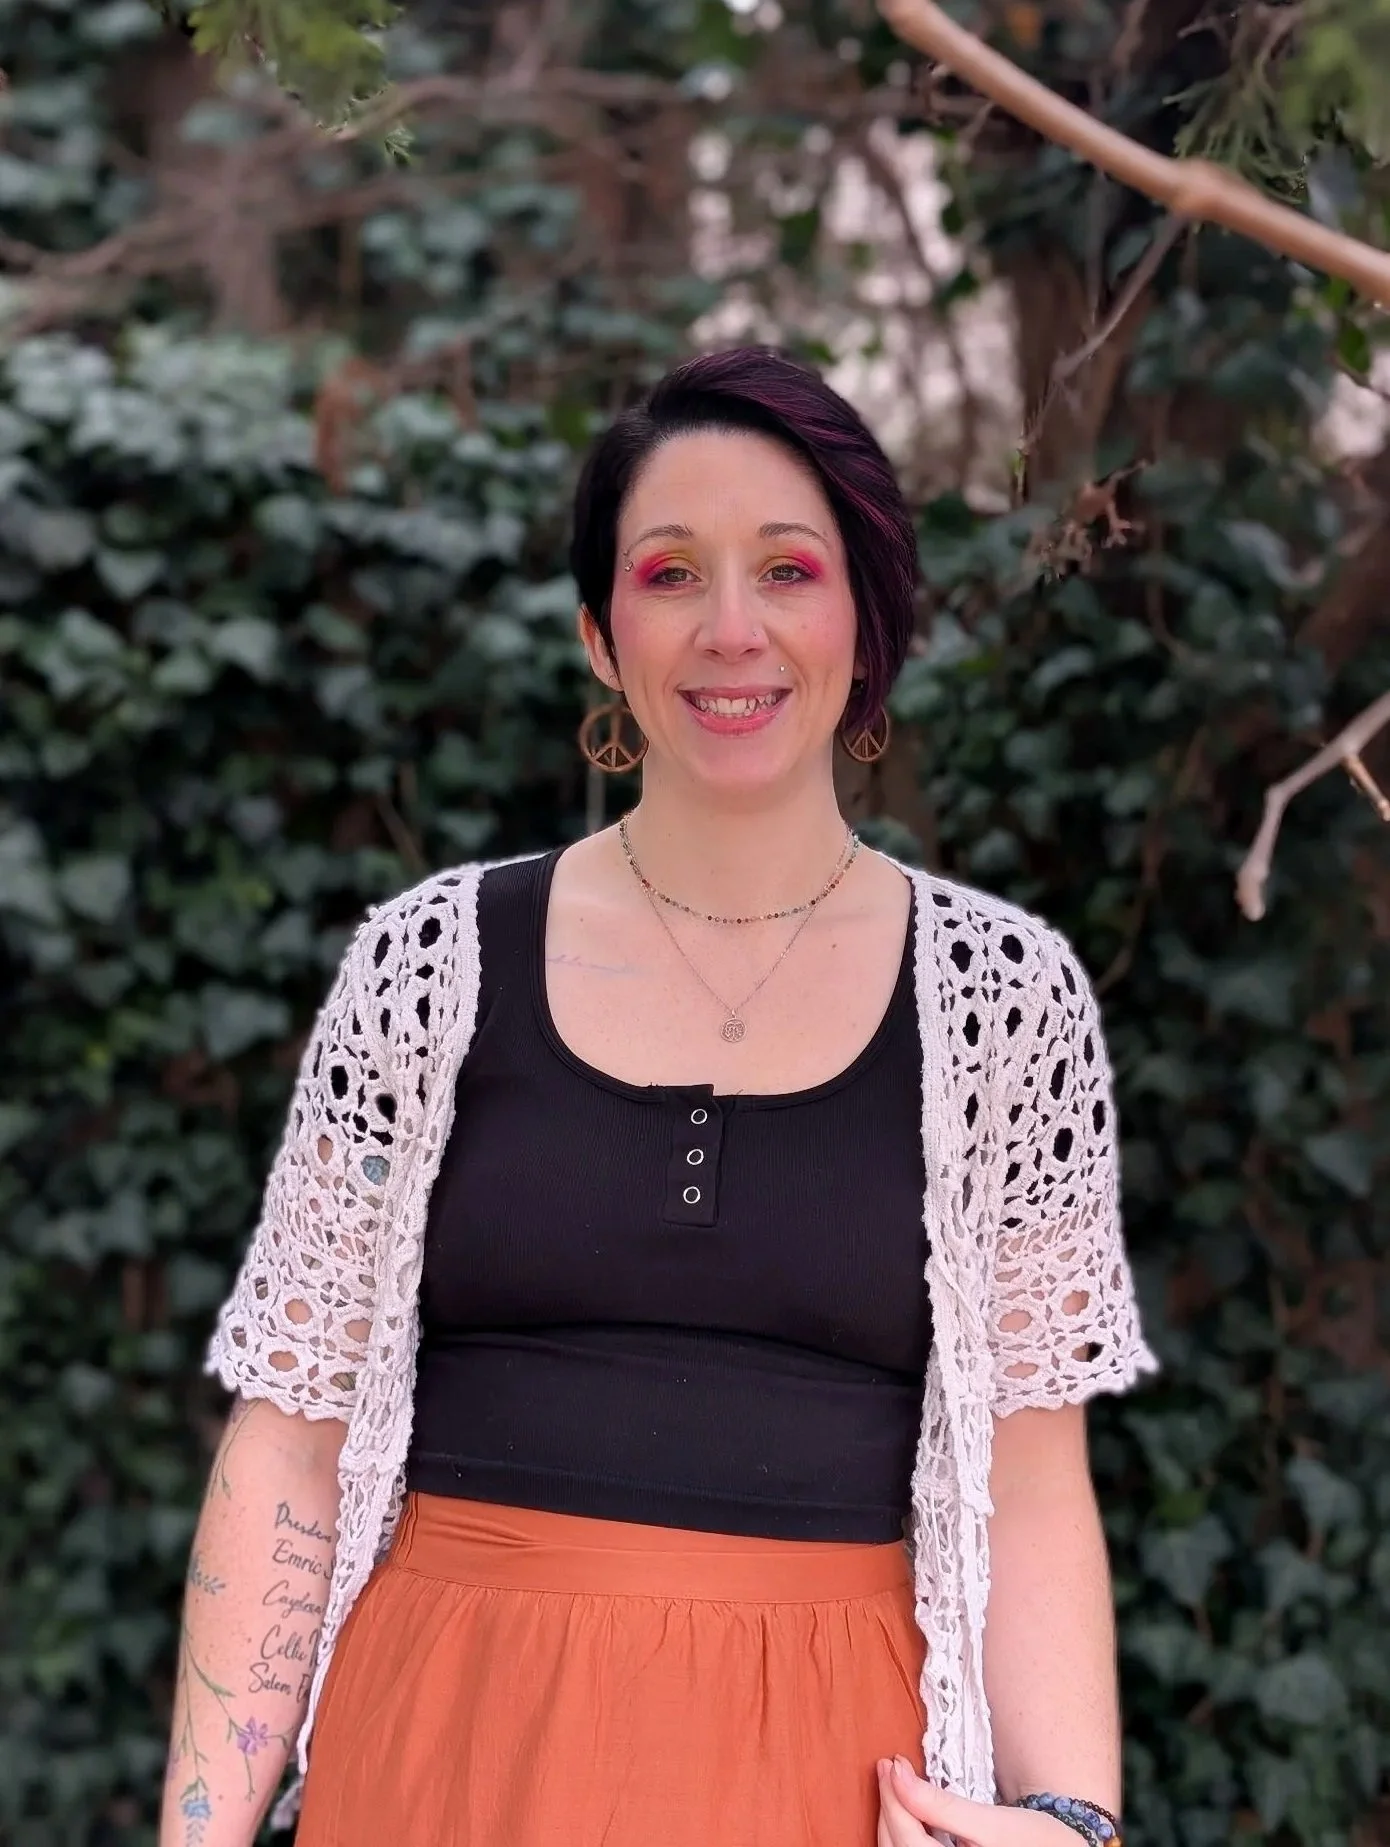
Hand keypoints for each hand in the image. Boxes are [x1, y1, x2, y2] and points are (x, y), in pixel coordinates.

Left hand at [876, 1759, 1086, 1846]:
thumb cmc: (1037, 1841)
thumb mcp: (993, 1823)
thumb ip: (941, 1805)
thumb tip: (897, 1773)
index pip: (906, 1838)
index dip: (893, 1798)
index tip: (891, 1762)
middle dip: (889, 1809)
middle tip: (888, 1769)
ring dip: (893, 1825)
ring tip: (895, 1789)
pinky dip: (905, 1839)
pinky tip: (911, 1818)